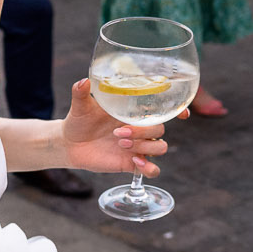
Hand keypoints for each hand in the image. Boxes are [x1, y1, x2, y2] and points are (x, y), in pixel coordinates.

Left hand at [58, 79, 176, 175]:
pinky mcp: (132, 163)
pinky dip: (148, 167)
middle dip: (143, 131)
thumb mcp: (80, 106)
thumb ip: (81, 93)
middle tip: (119, 132)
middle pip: (161, 129)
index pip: (163, 110)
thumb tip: (83, 81)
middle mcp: (141, 128)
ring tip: (121, 144)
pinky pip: (152, 169)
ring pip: (160, 148)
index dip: (178, 111)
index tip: (182, 114)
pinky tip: (134, 162)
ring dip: (144, 147)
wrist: (70, 144)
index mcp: (134, 111)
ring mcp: (138, 146)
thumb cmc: (79, 120)